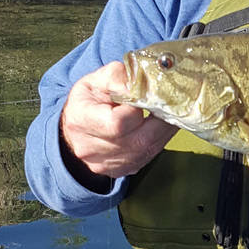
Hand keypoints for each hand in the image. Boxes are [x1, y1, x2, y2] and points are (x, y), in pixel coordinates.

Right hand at [59, 61, 177, 187]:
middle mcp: (91, 149)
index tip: (150, 94)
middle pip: (140, 141)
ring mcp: (105, 164)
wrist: (77, 123)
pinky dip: (159, 141)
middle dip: (162, 120)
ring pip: (148, 151)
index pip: (119, 122)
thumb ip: (119, 78)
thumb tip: (142, 87)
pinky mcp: (119, 171)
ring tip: (168, 112)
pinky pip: (147, 158)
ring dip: (164, 130)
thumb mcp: (98, 79)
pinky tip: (159, 126)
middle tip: (171, 103)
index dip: (141, 107)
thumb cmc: (88, 99)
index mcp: (82, 121)